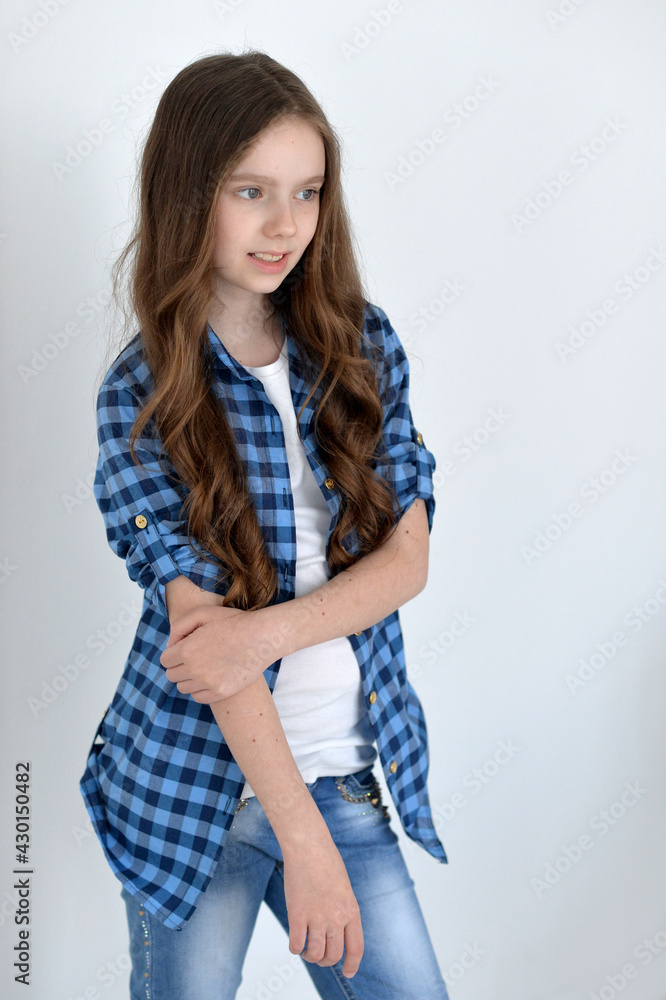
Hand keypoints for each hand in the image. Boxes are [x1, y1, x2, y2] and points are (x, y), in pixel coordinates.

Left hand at [159, 604, 280, 702]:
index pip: (165, 660)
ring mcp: (208, 683)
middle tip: (195, 657)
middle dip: (179, 665)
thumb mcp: (203, 613)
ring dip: (189, 678)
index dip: (173, 653)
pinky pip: (198, 697)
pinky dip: (200, 689)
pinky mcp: (221, 692)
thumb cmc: (233, 622)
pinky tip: (210, 677)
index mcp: (187, 650)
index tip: (185, 648)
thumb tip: (170, 645)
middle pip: (171, 675)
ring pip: (183, 688)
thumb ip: (179, 626)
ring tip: (204, 666)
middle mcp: (195, 669)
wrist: (262, 637)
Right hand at [282, 835, 363, 978]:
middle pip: (334, 955)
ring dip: (310, 957)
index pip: (356, 948)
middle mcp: (336, 918)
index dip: (352, 964)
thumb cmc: (326, 861)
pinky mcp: (297, 914)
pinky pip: (296, 944)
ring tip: (307, 950)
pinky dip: (295, 948)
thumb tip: (336, 931)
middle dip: (326, 961)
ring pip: (315, 954)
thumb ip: (343, 911)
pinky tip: (295, 942)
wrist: (309, 846)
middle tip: (319, 956)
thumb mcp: (344, 889)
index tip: (348, 972)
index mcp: (351, 911)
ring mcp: (317, 917)